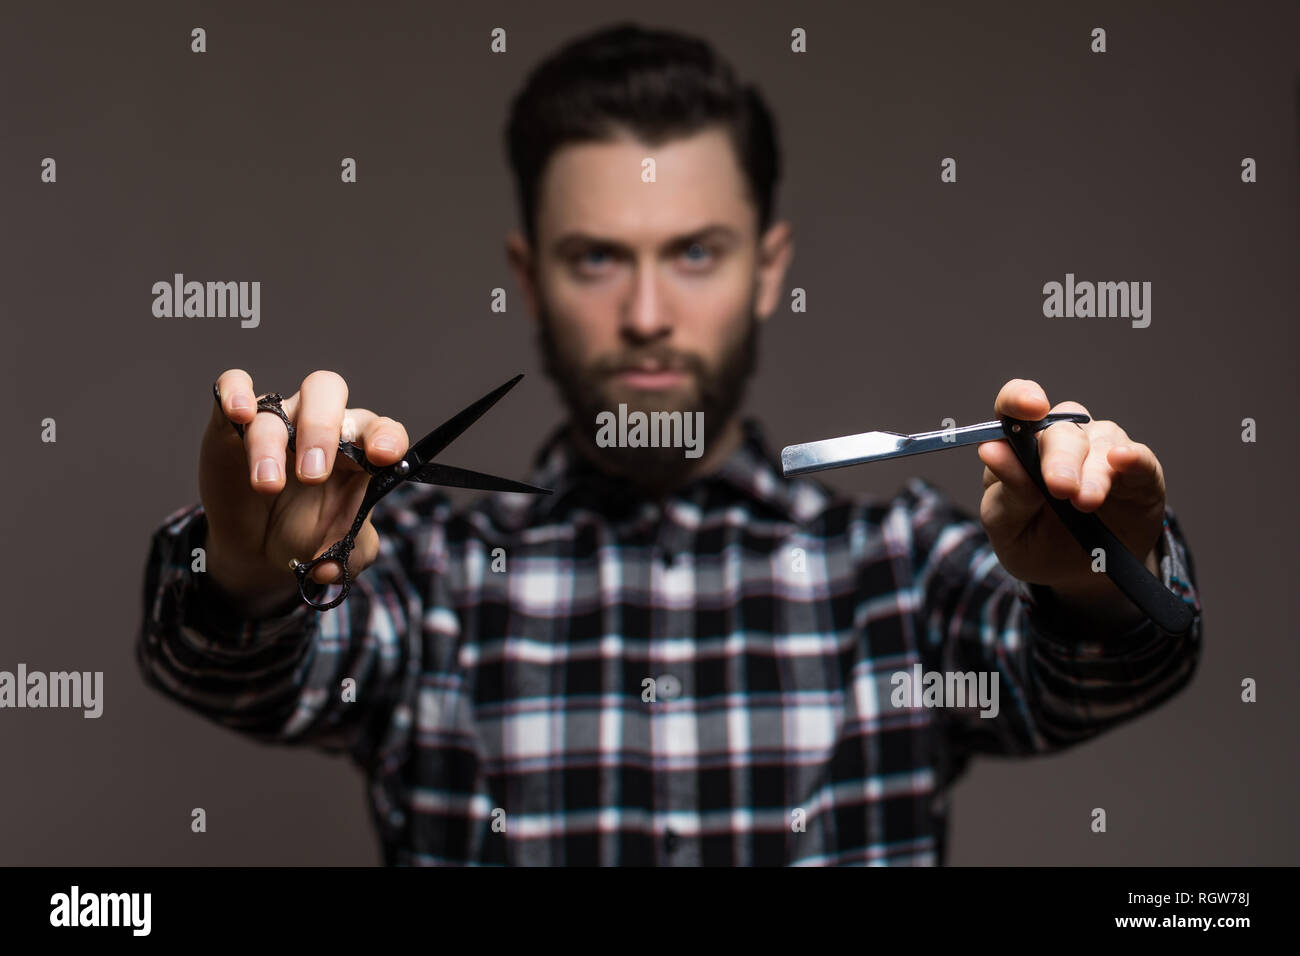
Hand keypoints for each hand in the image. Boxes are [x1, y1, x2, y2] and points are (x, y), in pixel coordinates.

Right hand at [200, 369, 410, 615]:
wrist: (258, 549)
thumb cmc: (308, 538)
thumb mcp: (337, 554)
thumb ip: (346, 556)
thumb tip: (329, 568)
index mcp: (357, 449)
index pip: (379, 427)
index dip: (385, 435)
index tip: (383, 456)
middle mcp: (318, 425)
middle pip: (327, 392)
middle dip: (321, 430)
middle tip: (313, 475)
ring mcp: (277, 420)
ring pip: (277, 407)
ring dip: (271, 445)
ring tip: (268, 485)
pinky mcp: (231, 424)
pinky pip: (233, 386)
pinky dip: (235, 393)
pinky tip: (240, 413)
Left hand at [976, 379, 1165, 607]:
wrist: (1079, 576)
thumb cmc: (1036, 543)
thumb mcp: (1008, 528)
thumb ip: (1004, 491)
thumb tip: (992, 450)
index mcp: (1020, 449)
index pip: (1014, 408)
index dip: (1020, 399)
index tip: (1030, 406)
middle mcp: (1062, 441)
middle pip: (1060, 430)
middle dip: (1060, 458)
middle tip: (1060, 487)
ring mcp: (1103, 452)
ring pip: (1100, 444)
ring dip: (1093, 472)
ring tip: (1085, 502)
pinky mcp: (1139, 474)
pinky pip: (1140, 459)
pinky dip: (1133, 459)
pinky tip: (1124, 461)